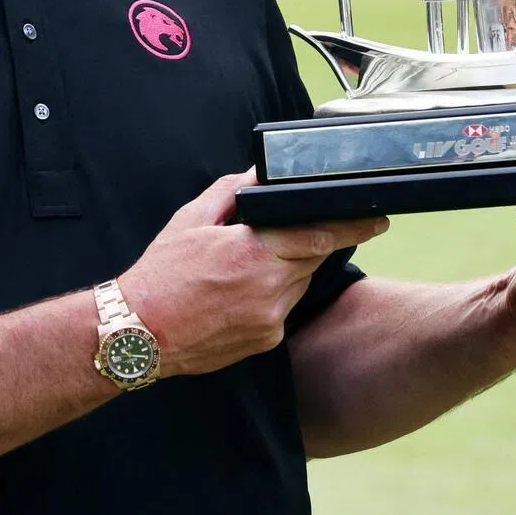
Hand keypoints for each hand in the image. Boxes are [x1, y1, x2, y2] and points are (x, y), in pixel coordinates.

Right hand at [119, 169, 387, 376]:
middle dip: (314, 241)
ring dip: (291, 266)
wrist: (139, 332)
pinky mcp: (266, 340)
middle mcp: (267, 288)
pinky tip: (246, 288)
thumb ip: (232, 192)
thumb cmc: (162, 272)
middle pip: (312, 258)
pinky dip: (277, 291)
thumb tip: (259, 174)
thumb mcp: (192, 218)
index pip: (318, 235)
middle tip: (309, 228)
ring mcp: (269, 319)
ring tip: (257, 259)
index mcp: (251, 252)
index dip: (351, 226)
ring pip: (300, 282)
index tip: (376, 218)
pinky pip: (285, 307)